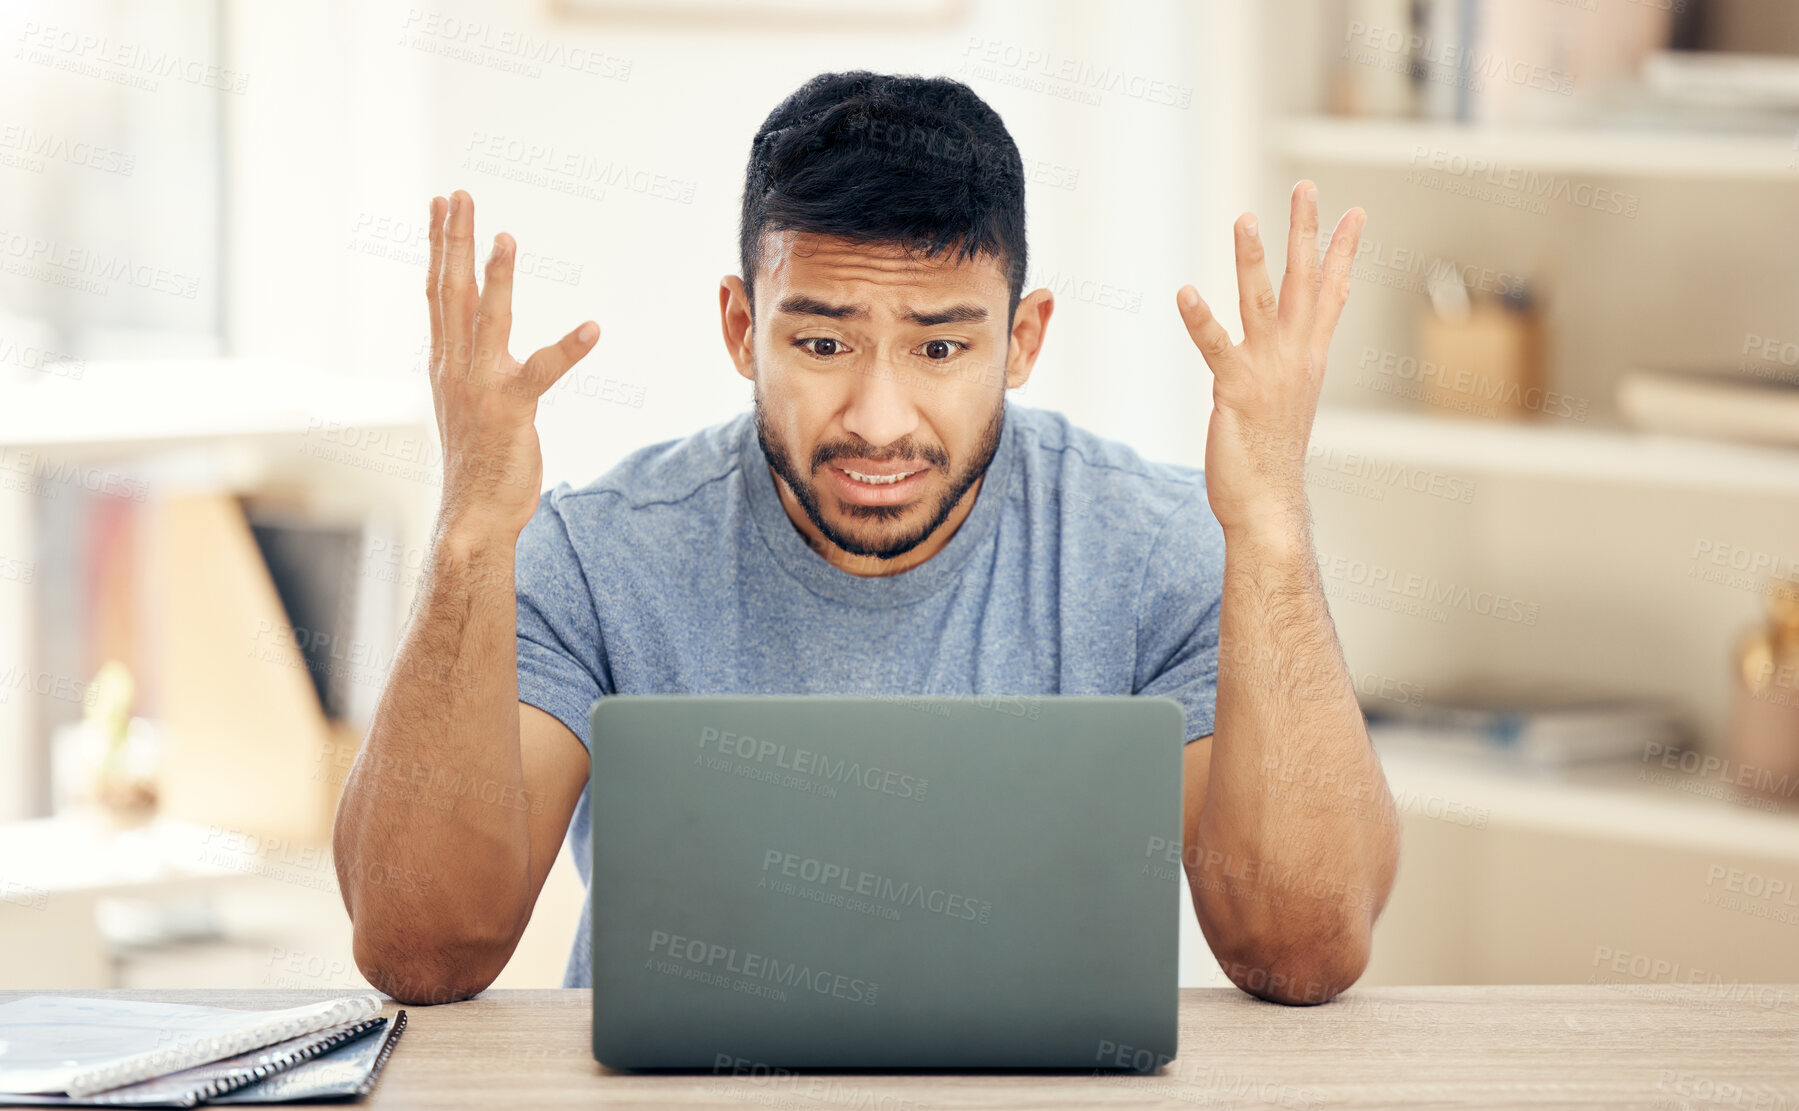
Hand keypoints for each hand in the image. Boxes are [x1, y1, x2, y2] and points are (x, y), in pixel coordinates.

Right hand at [426, 189, 598, 538]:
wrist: (473, 513)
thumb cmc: (478, 460)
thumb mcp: (465, 402)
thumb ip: (467, 366)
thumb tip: (469, 340)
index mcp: (445, 363)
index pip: (439, 293)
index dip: (440, 247)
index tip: (441, 206)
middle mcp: (455, 367)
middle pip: (451, 292)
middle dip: (454, 241)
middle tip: (457, 195)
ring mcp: (480, 386)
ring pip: (486, 319)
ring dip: (496, 276)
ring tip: (505, 236)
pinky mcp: (511, 409)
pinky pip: (543, 371)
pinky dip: (569, 349)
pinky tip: (593, 328)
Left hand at [1175, 181, 1363, 540]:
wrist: (1268, 506)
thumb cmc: (1272, 459)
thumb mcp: (1287, 402)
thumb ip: (1285, 369)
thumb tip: (1288, 351)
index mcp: (1309, 359)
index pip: (1331, 295)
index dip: (1343, 252)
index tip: (1355, 213)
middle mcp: (1294, 358)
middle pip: (1304, 283)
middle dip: (1306, 233)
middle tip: (1307, 187)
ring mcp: (1266, 372)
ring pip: (1260, 303)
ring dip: (1252, 258)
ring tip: (1245, 217)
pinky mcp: (1234, 390)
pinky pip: (1215, 347)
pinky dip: (1200, 319)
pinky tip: (1184, 292)